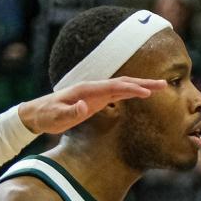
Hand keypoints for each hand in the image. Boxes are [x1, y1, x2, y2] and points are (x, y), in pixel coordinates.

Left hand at [18, 77, 166, 136]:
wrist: (37, 113)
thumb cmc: (46, 116)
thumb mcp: (56, 117)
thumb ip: (70, 113)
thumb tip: (85, 107)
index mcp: (87, 90)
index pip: (114, 87)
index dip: (131, 89)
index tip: (148, 94)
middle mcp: (94, 88)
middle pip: (123, 83)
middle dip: (144, 84)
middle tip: (164, 85)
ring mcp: (95, 93)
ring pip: (122, 86)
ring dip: (141, 86)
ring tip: (159, 88)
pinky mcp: (96, 100)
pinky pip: (118, 93)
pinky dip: (132, 92)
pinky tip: (142, 94)